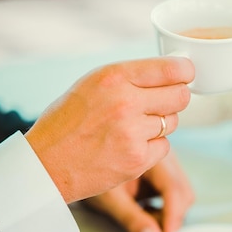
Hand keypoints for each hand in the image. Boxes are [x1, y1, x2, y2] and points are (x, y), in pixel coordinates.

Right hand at [25, 57, 193, 202]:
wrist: (46, 163)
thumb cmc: (67, 121)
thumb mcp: (92, 84)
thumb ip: (130, 77)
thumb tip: (173, 71)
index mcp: (114, 76)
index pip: (171, 68)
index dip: (184, 72)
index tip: (186, 74)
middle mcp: (125, 102)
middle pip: (181, 95)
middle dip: (175, 99)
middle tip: (161, 104)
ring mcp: (132, 132)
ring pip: (173, 122)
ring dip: (160, 124)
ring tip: (132, 128)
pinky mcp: (137, 160)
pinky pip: (164, 147)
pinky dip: (152, 148)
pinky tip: (128, 147)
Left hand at [83, 150, 193, 231]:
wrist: (80, 162)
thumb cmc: (91, 175)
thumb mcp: (110, 199)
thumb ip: (133, 219)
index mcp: (149, 154)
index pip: (172, 187)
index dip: (173, 216)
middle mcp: (163, 156)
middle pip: (182, 192)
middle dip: (172, 218)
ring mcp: (165, 164)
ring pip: (181, 195)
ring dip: (168, 215)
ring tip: (144, 221)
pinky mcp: (162, 174)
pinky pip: (173, 195)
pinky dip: (164, 210)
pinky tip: (146, 212)